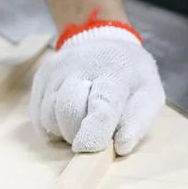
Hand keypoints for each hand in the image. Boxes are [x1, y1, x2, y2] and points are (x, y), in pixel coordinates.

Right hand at [31, 26, 164, 154]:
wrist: (103, 40)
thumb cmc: (130, 75)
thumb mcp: (149, 93)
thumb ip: (139, 120)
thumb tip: (121, 146)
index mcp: (114, 70)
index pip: (101, 102)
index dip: (94, 129)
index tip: (87, 148)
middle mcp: (79, 65)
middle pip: (68, 110)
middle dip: (79, 133)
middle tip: (95, 133)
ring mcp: (56, 70)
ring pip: (49, 115)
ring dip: (65, 130)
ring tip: (82, 122)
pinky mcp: (41, 77)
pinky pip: (38, 115)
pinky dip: (52, 126)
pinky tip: (67, 118)